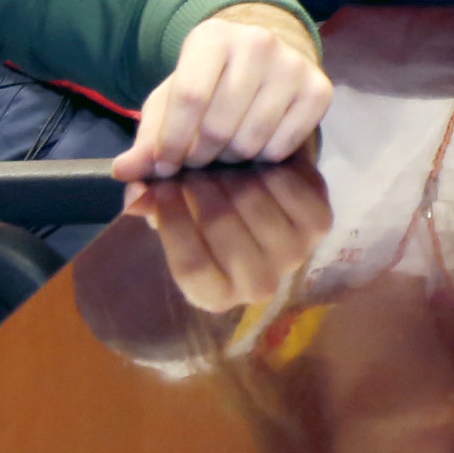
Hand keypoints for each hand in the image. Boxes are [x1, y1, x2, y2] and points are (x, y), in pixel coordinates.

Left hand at [118, 5, 334, 181]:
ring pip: (251, 140)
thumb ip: (146, 136)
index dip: (172, 141)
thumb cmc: (209, 82)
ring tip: (225, 149)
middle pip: (220, 124)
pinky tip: (256, 143)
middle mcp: (258, 42)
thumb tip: (123, 172)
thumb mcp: (171, 100)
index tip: (165, 166)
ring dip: (231, 158)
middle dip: (201, 155)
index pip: (189, 97)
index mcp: (213, 36)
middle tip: (196, 159)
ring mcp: (293, 65)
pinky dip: (264, 157)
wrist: (264, 60)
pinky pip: (283, 146)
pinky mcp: (319, 89)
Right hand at [129, 159, 333, 314]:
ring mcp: (293, 255)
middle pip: (222, 231)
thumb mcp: (167, 195)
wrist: (260, 176)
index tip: (160, 187)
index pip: (191, 265)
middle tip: (189, 165)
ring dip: (231, 176)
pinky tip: (253, 160)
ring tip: (216, 159)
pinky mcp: (319, 222)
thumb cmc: (203, 195)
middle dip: (199, 190)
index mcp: (214, 293)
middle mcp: (258, 285)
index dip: (173, 222)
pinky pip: (288, 187)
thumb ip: (146, 194)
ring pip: (254, 206)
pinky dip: (268, 168)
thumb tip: (133, 185)